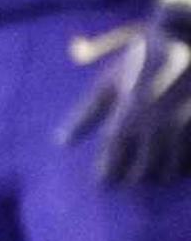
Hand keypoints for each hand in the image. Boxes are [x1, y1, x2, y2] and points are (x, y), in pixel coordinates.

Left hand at [59, 6, 190, 183]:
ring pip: (172, 168)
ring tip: (154, 177)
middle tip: (129, 180)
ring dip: (160, 175)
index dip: (108, 174)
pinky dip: (185, 166)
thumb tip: (62, 143)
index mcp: (129, 119)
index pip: (114, 160)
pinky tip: (179, 167)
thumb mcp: (110, 82)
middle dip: (135, 177)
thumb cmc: (143, 58)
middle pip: (144, 169)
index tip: (104, 183)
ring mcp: (185, 129)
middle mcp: (158, 129)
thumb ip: (86, 114)